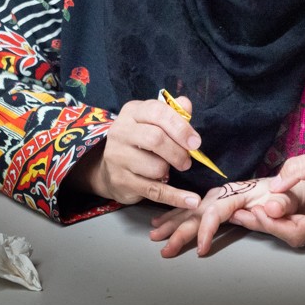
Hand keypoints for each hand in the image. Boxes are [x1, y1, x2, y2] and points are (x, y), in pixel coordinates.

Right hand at [66, 97, 202, 208]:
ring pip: (155, 166)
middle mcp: (120, 132)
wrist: (109, 167)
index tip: (196, 142)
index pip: (158, 113)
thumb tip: (186, 104)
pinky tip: (192, 200)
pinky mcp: (121, 181)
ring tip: (169, 169)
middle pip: (156, 139)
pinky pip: (154, 190)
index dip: (180, 127)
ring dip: (170, 170)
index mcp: (132, 112)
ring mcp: (117, 157)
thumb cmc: (140, 139)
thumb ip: (173, 112)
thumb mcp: (153, 120)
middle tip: (187, 161)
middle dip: (178, 152)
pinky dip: (176, 197)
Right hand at [149, 179, 304, 256]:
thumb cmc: (295, 196)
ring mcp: (224, 196)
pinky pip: (197, 207)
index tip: (201, 249)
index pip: (217, 211)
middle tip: (163, 246)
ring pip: (193, 208)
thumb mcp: (294, 200)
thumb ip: (282, 205)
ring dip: (173, 220)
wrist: (297, 187)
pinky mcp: (222, 200)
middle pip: (199, 209)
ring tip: (155, 234)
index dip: (207, 230)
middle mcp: (229, 192)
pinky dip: (179, 213)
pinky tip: (165, 220)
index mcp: (242, 192)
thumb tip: (265, 209)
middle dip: (179, 228)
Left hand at [230, 145, 304, 246]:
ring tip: (253, 211)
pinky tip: (275, 212)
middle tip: (243, 214)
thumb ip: (298, 169)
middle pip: (296, 236)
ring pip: (302, 235)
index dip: (273, 223)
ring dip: (278, 224)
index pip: (298, 232)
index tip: (255, 211)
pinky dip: (291, 223)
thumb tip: (274, 185)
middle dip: (268, 224)